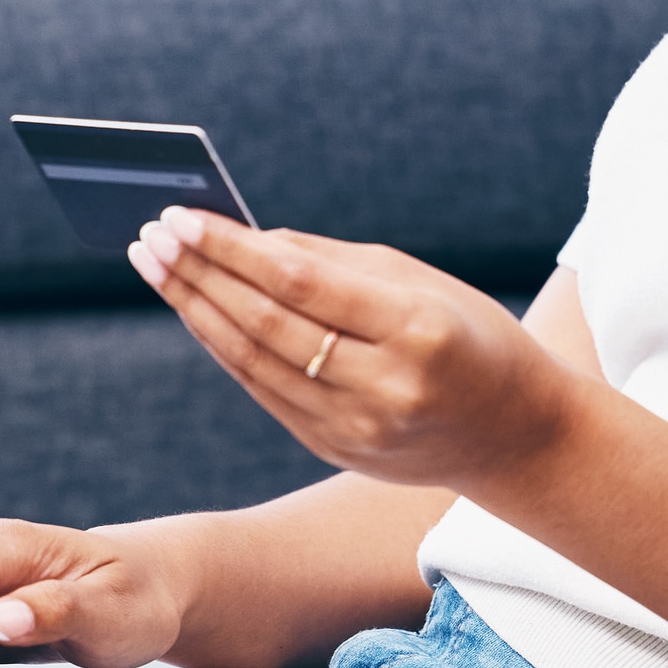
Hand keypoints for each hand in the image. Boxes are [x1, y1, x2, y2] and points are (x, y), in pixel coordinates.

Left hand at [132, 209, 580, 491]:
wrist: (518, 435)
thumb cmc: (470, 336)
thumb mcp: (418, 281)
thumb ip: (330, 261)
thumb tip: (245, 240)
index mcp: (415, 330)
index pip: (299, 285)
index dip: (230, 250)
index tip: (180, 217)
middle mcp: (384, 386)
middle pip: (265, 324)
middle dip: (198, 276)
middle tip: (149, 236)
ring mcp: (357, 428)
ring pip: (253, 362)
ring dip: (195, 310)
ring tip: (155, 267)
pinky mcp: (336, 449)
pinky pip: (263, 391)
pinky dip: (223, 347)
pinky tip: (196, 311)